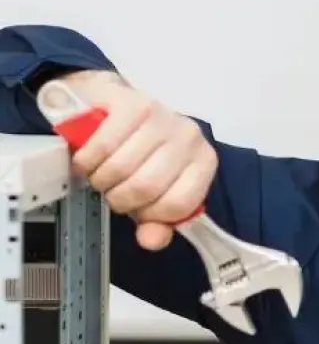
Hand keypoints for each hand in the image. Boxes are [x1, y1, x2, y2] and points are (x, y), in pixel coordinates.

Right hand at [56, 70, 217, 249]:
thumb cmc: (141, 150)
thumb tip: (152, 240)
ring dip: (101, 179)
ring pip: (121, 168)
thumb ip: (158, 222)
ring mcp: (162, 117)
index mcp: (204, 162)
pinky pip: (102, 145)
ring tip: (101, 175)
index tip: (138, 209)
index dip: (151, 214)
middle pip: (146, 187)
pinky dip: (88, 160)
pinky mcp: (132, 103)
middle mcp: (189, 137)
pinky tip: (89, 160)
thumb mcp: (155, 191)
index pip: (179, 204)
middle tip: (113, 191)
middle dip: (120, 198)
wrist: (114, 105)